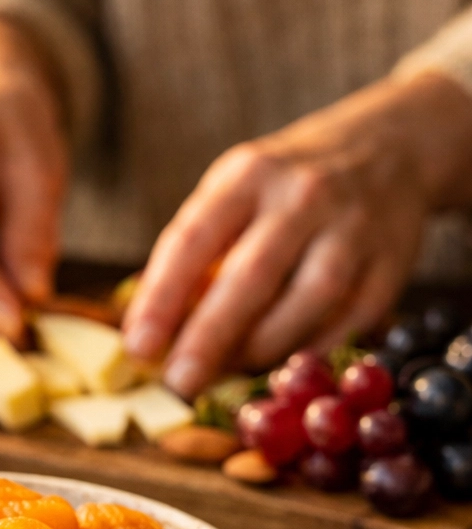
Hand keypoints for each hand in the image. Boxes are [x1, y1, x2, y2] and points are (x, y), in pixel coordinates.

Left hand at [123, 72, 471, 398]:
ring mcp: (353, 229)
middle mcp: (304, 196)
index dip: (162, 297)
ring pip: (306, 303)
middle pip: (251, 276)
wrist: (391, 146)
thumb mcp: (234, 191)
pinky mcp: (391, 266)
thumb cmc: (285, 186)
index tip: (137, 346)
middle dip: (209, 337)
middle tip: (178, 382)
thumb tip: (147, 330)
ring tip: (226, 374)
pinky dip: (308, 353)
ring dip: (260, 349)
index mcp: (248, 174)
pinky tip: (279, 369)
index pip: (194, 238)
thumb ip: (195, 251)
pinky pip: (347, 323)